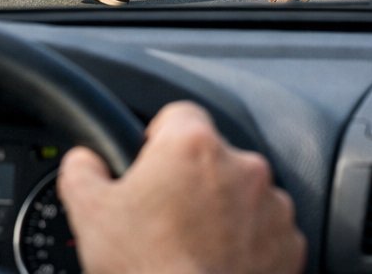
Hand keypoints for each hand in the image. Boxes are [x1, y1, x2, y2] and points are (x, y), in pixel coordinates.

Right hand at [58, 100, 306, 273]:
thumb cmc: (147, 270)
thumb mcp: (89, 212)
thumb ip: (81, 167)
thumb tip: (84, 160)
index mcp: (193, 144)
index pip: (177, 114)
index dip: (159, 138)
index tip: (150, 165)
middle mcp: (241, 165)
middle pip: (211, 154)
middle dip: (191, 178)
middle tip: (166, 216)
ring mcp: (271, 206)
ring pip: (241, 192)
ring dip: (223, 209)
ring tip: (194, 245)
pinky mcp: (290, 245)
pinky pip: (266, 229)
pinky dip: (248, 242)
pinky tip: (219, 262)